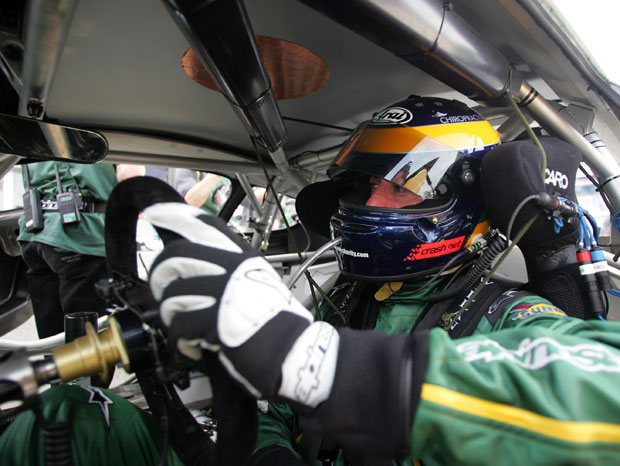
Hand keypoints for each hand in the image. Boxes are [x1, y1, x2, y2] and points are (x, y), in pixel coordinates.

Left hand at [145, 202, 339, 405]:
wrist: (290, 347)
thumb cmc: (276, 319)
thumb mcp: (256, 278)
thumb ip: (228, 267)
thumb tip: (195, 265)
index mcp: (240, 255)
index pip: (202, 224)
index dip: (172, 215)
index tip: (154, 214)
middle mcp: (230, 268)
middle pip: (174, 258)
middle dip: (159, 278)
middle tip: (163, 291)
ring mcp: (221, 292)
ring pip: (170, 295)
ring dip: (173, 316)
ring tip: (187, 327)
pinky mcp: (213, 320)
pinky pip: (179, 326)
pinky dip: (183, 341)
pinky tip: (196, 346)